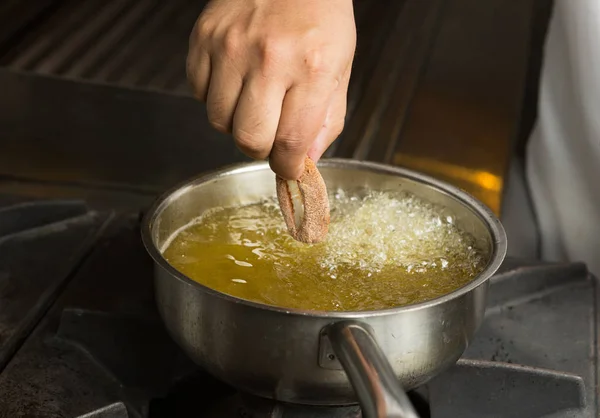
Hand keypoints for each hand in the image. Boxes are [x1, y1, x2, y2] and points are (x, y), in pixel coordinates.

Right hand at [187, 0, 355, 178]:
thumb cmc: (320, 16)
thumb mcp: (340, 67)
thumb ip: (327, 119)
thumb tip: (305, 160)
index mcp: (311, 69)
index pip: (290, 143)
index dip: (288, 167)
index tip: (288, 169)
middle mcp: (268, 59)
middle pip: (248, 140)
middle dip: (260, 149)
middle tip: (270, 136)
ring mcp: (230, 47)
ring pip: (219, 122)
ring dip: (236, 123)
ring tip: (253, 101)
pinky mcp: (203, 38)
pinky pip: (199, 93)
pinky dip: (216, 97)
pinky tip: (235, 79)